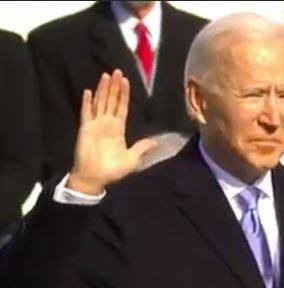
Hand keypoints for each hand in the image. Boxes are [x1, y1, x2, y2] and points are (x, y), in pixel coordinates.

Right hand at [67, 70, 156, 194]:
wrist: (95, 178)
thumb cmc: (113, 170)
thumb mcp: (132, 158)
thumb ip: (142, 148)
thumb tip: (156, 142)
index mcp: (118, 129)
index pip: (122, 107)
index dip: (124, 95)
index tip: (126, 81)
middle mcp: (107, 124)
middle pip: (112, 101)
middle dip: (115, 87)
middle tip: (117, 71)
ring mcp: (96, 125)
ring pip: (100, 103)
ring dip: (103, 90)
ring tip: (106, 76)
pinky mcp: (85, 128)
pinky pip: (86, 113)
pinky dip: (87, 103)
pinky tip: (88, 91)